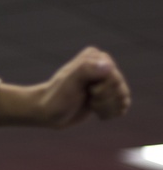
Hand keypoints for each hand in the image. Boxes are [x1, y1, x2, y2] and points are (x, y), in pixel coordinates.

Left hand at [0, 47, 130, 127]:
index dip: (101, 90)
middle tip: (86, 97)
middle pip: (120, 89)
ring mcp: (106, 80)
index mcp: (97, 56)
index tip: (84, 90)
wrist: (47, 112)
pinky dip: (109, 113)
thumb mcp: (70, 82)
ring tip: (89, 104)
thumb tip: (108, 66)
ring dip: (106, 107)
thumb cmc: (56, 97)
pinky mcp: (107, 94)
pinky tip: (95, 111)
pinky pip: (122, 107)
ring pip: (123, 99)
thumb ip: (86, 70)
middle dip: (104, 100)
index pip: (114, 78)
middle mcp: (104, 65)